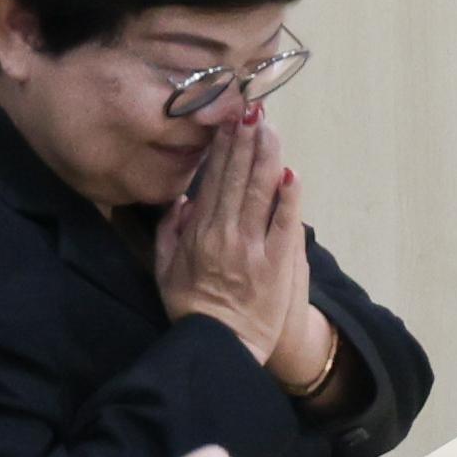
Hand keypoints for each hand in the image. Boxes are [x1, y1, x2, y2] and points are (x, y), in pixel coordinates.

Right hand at [155, 114, 327, 394]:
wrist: (219, 346)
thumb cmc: (192, 309)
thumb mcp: (165, 271)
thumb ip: (169, 233)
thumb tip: (180, 200)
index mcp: (196, 233)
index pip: (211, 180)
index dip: (222, 148)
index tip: (229, 120)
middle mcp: (223, 233)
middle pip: (236, 177)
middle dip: (245, 140)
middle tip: (253, 109)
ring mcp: (252, 247)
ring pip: (259, 192)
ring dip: (266, 156)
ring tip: (270, 127)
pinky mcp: (278, 262)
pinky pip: (285, 223)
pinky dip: (289, 197)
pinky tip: (292, 172)